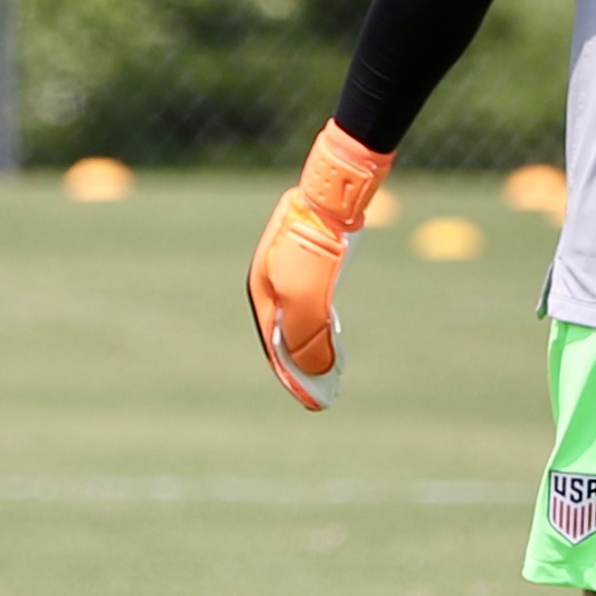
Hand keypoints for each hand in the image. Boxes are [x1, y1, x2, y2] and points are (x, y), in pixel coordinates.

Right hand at [247, 121, 392, 410]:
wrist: (332, 192)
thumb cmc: (315, 243)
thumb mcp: (308, 296)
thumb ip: (308, 337)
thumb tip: (317, 372)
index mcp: (262, 294)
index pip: (276, 348)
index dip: (295, 378)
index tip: (315, 402)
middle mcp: (270, 283)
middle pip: (285, 334)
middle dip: (302, 365)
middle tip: (325, 390)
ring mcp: (287, 268)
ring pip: (298, 317)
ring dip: (312, 344)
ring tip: (332, 367)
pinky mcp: (308, 257)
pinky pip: (310, 300)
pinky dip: (320, 322)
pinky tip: (333, 330)